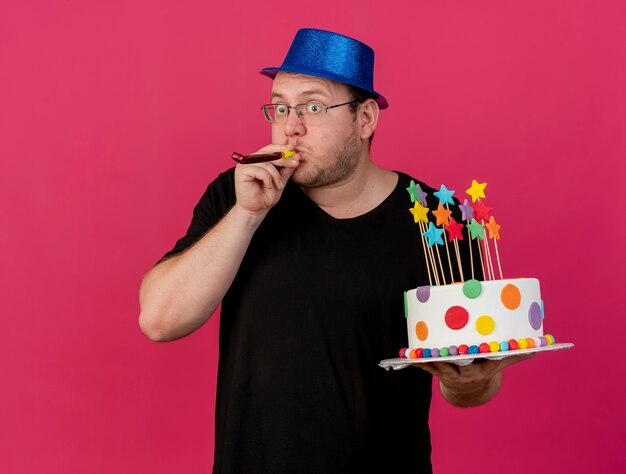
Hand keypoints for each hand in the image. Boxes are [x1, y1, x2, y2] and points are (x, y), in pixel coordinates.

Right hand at [234, 145, 300, 215]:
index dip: (283, 148)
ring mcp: (244, 164)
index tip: (296, 150)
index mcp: (258, 158)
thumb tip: (297, 156)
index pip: (271, 148)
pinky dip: (268, 179)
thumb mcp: (281, 180)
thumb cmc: (266, 195)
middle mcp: (250, 159)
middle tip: (296, 164)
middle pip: (269, 153)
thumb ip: (287, 168)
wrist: (256, 210)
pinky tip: (269, 186)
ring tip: (280, 186)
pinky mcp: (241, 171)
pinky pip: (260, 170)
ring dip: (276, 175)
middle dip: (285, 159)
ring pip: (266, 163)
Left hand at [416, 353, 534, 406]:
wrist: (467, 394)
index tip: (487, 345)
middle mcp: (470, 374)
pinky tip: (411, 356)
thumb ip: (512, 356)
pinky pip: (429, 369)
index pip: (488, 359)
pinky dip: (420, 362)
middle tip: (455, 346)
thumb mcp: (497, 365)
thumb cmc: (483, 371)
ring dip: (435, 359)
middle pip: (464, 363)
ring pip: (444, 366)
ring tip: (426, 350)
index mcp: (486, 369)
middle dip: (460, 355)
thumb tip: (534, 349)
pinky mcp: (440, 375)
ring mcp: (454, 375)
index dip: (487, 353)